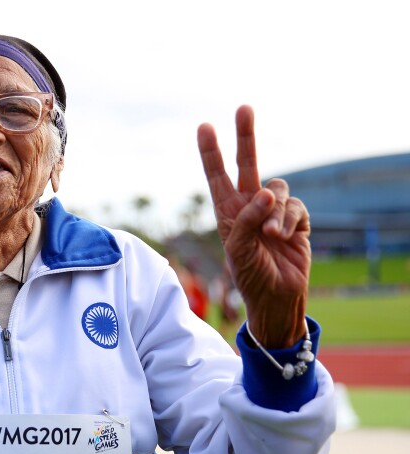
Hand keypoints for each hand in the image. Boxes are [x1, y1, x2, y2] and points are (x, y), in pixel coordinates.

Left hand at [197, 106, 310, 347]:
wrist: (276, 297)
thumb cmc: (250, 276)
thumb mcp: (237, 250)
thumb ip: (246, 220)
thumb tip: (265, 194)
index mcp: (227, 211)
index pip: (217, 176)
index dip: (211, 152)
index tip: (204, 126)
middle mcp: (249, 206)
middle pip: (248, 164)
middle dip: (246, 136)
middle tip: (244, 108)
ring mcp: (274, 211)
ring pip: (277, 188)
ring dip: (275, 212)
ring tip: (272, 237)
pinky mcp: (297, 219)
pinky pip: (296, 207)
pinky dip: (291, 222)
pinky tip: (286, 239)